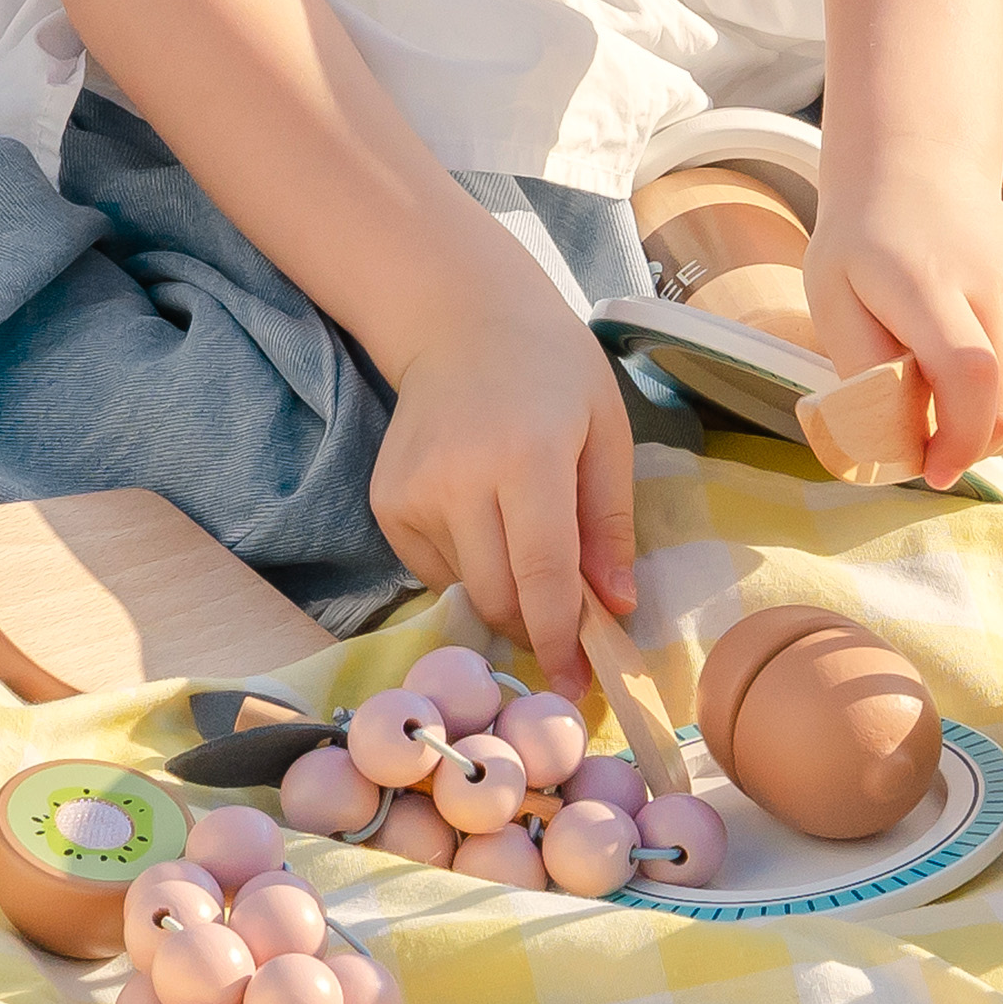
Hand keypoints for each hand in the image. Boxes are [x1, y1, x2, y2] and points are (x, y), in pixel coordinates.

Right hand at [370, 285, 635, 696]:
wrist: (462, 320)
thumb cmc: (552, 372)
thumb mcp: (607, 432)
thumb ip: (611, 523)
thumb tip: (615, 605)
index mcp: (526, 457)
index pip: (543, 573)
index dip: (561, 637)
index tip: (576, 684)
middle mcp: (459, 478)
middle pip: (500, 597)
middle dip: (537, 631)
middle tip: (569, 637)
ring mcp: (414, 493)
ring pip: (467, 591)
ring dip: (507, 597)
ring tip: (531, 556)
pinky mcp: (387, 504)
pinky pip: (436, 572)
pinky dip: (472, 572)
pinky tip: (489, 526)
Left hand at [802, 147, 1002, 488]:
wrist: (916, 172)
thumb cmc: (863, 245)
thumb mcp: (833, 305)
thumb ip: (865, 374)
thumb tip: (905, 443)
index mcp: (932, 284)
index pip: (972, 377)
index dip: (959, 442)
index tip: (932, 469)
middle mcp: (998, 285)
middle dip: (973, 450)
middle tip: (934, 453)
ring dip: (1002, 440)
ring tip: (958, 430)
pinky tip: (984, 409)